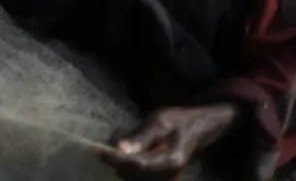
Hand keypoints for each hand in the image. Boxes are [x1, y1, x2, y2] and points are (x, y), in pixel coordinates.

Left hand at [103, 104, 239, 179]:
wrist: (197, 128)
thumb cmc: (179, 120)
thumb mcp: (160, 121)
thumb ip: (141, 137)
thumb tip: (119, 150)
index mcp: (170, 162)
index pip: (136, 165)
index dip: (115, 159)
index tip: (98, 149)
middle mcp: (167, 176)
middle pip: (130, 173)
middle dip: (117, 156)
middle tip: (119, 132)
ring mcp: (164, 179)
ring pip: (130, 175)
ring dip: (120, 158)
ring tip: (125, 134)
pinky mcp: (158, 178)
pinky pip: (135, 174)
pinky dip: (127, 161)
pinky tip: (130, 145)